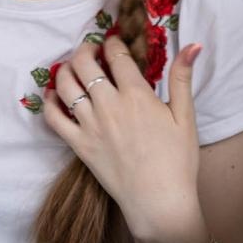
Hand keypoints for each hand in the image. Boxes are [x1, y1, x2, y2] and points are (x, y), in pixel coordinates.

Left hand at [42, 35, 203, 242]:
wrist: (159, 200)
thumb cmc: (177, 160)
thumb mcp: (186, 116)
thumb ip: (183, 78)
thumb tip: (193, 45)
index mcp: (136, 94)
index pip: (116, 55)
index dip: (112, 42)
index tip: (113, 42)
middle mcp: (108, 105)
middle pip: (85, 63)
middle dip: (85, 49)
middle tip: (90, 50)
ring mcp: (90, 125)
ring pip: (65, 85)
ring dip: (65, 69)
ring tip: (72, 67)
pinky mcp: (78, 145)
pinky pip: (54, 118)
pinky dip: (49, 102)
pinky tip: (53, 95)